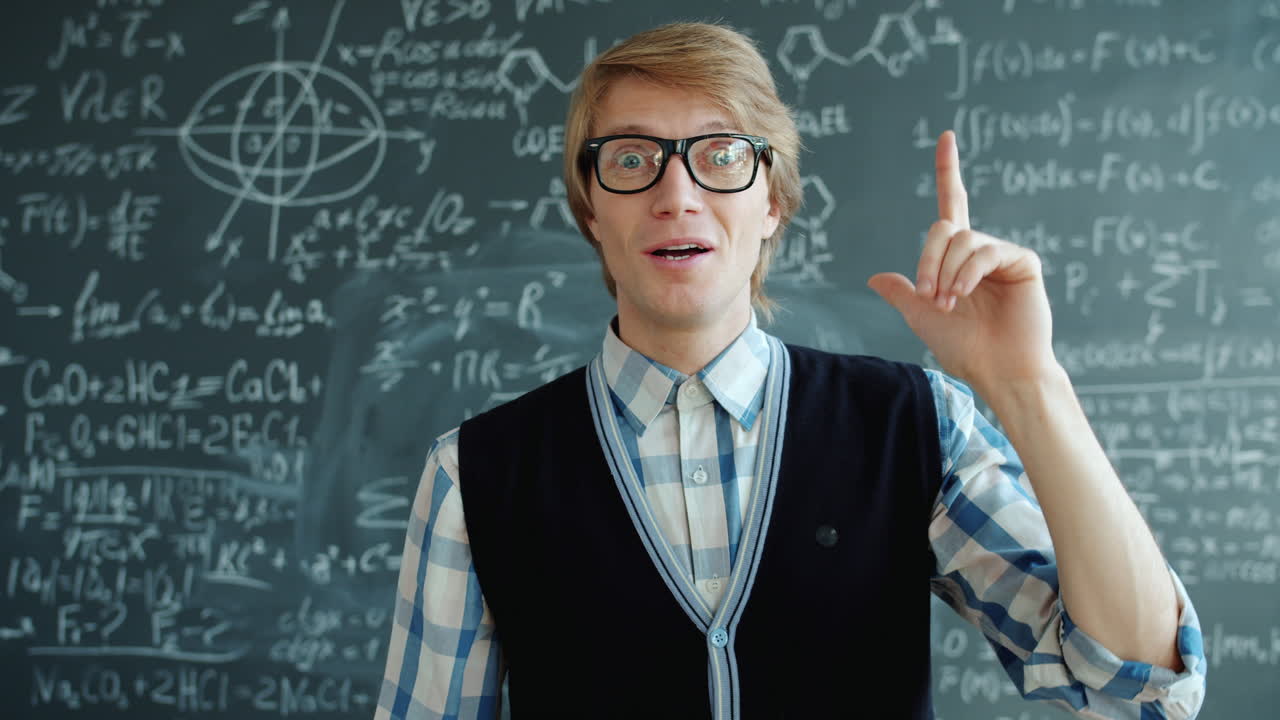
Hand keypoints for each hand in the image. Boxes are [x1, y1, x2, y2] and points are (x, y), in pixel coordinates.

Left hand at [867, 130, 1059, 391]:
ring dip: (945, 273)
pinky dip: (967, 273)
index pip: (951, 206)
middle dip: (928, 261)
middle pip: (943, 227)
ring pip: (960, 239)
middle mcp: (980, 250)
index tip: (946, 138)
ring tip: (948, 303)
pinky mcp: (1021, 261)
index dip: (948, 172)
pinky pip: (983, 251)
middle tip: (928, 296)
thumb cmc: (963, 347)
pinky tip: (963, 295)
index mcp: (957, 259)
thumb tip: (875, 277)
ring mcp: (1002, 254)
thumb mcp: (921, 316)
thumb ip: (902, 292)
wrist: (996, 370)